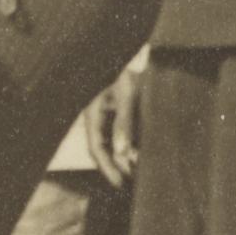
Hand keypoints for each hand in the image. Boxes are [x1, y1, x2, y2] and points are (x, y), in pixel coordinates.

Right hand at [87, 53, 142, 185]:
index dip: (107, 168)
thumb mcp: (125, 96)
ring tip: (141, 171)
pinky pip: (122, 132)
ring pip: (114, 142)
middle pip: (104, 148)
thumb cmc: (124, 69)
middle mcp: (98, 116)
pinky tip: (142, 152)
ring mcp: (108, 114)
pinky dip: (131, 144)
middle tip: (134, 183)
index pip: (96, 148)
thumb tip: (121, 151)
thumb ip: (123, 123)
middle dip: (118, 166)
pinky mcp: (120, 110)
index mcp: (93, 113)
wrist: (129, 50)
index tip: (120, 184)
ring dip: (126, 156)